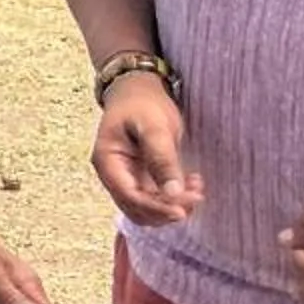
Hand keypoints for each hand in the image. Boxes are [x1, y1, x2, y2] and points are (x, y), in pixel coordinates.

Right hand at [91, 72, 199, 225]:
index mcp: (107, 162)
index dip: (155, 208)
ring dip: (172, 206)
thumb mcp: (154, 127)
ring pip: (147, 209)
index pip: (128, 196)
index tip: (182, 211)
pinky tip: (191, 183)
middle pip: (136, 209)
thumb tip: (173, 192)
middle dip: (166, 209)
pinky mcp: (141, 179)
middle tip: (196, 196)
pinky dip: (174, 199)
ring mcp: (126, 179)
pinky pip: (156, 199)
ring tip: (196, 189)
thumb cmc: (142, 105)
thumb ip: (162, 158)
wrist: (137, 92)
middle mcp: (113, 176)